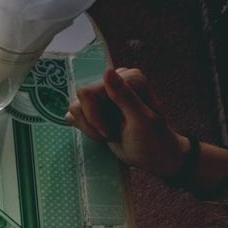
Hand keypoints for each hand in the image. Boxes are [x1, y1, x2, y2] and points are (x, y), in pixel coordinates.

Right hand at [68, 68, 189, 177]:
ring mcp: (104, 95)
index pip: (90, 92)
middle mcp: (115, 83)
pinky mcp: (96, 108)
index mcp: (129, 79)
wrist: (152, 156)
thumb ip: (124, 96)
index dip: (94, 115)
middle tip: (109, 133)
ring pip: (75, 108)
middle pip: (80, 100)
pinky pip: (76, 115)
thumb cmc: (152, 140)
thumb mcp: (141, 120)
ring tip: (108, 134)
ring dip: (88, 127)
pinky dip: (85, 128)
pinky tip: (101, 133)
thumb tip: (107, 72)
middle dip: (91, 122)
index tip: (108, 131)